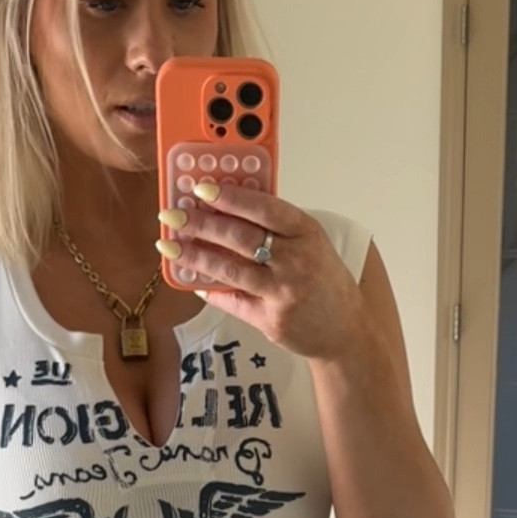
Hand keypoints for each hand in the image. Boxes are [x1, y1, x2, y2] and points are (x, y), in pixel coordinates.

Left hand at [157, 185, 365, 363]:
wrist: (346, 329)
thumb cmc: (324, 280)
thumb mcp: (310, 243)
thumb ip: (275, 227)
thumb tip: (225, 210)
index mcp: (306, 232)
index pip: (263, 207)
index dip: (229, 197)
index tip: (200, 188)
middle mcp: (296, 260)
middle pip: (240, 236)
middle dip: (200, 224)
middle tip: (172, 216)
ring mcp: (283, 292)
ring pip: (230, 269)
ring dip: (195, 256)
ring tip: (170, 247)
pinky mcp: (271, 320)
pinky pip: (232, 301)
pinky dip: (209, 289)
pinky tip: (191, 279)